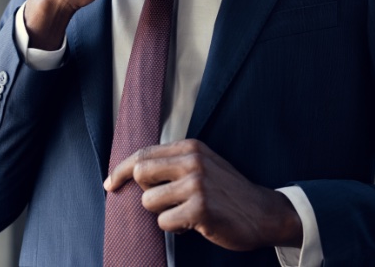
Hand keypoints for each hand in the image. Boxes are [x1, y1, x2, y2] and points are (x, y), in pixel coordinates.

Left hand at [104, 139, 302, 250]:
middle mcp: (192, 161)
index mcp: (191, 147)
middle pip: (140, 173)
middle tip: (162, 201)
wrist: (264, 213)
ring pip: (148, 201)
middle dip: (144, 192)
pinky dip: (174, 228)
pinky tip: (192, 224)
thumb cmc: (228, 192)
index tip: (110, 183)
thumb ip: (174, 163)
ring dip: (161, 213)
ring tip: (183, 213)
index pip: (143, 152)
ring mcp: (197, 183)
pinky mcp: (200, 208)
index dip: (121, 169)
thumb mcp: (204, 165)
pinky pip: (164, 222)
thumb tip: (132, 170)